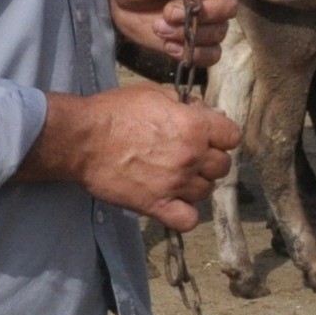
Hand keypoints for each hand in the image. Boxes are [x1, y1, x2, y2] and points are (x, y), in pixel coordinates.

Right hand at [18, 88, 242, 232]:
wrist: (82, 140)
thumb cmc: (114, 112)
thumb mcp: (154, 94)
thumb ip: (184, 104)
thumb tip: (204, 112)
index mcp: (194, 126)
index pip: (232, 136)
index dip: (221, 135)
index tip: (208, 136)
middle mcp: (191, 156)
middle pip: (222, 166)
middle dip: (209, 160)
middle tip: (189, 157)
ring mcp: (175, 183)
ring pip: (206, 191)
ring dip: (195, 185)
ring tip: (176, 178)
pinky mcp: (157, 205)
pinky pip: (188, 220)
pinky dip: (185, 214)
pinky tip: (174, 203)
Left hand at [106, 0, 248, 63]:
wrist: (116, 0)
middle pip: (230, 7)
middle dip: (200, 14)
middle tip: (168, 12)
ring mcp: (207, 20)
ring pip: (219, 33)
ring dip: (190, 34)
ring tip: (160, 28)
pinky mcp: (196, 42)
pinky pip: (211, 55)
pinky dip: (193, 54)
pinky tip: (169, 46)